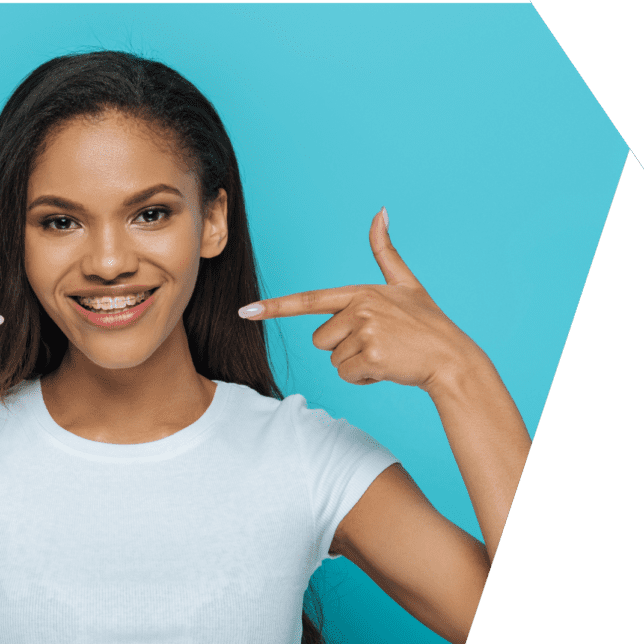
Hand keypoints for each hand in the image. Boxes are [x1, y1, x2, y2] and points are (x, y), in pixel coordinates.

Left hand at [238, 208, 482, 390]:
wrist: (452, 358)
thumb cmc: (426, 323)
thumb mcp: (406, 282)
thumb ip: (386, 251)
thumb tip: (380, 211)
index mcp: (360, 291)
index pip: (309, 300)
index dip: (274, 307)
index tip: (245, 311)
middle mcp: (360, 308)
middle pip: (320, 339)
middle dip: (343, 347)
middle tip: (378, 342)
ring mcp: (366, 332)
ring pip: (333, 359)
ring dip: (355, 364)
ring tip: (386, 353)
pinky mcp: (372, 356)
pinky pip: (346, 375)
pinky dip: (364, 378)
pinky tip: (388, 368)